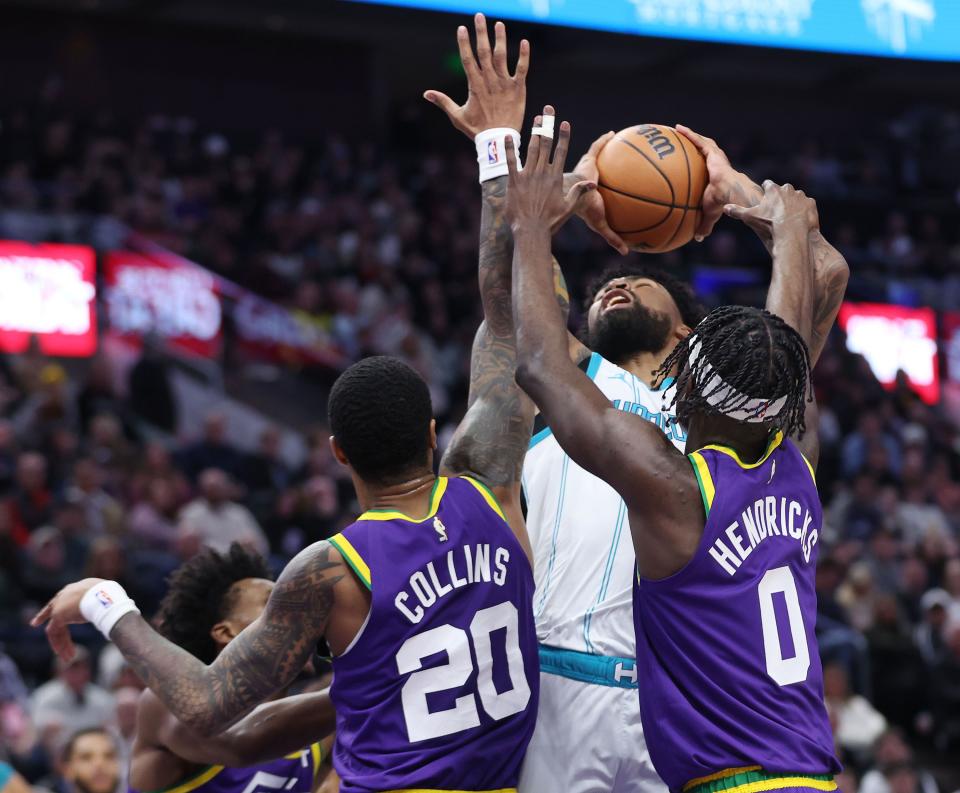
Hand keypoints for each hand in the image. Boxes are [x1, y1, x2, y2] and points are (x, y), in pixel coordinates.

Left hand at [30, 578, 104, 661]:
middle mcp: (65, 594)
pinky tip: (64, 654)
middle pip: (52, 608)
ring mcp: (60, 605)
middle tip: (34, 623)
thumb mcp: (106, 596)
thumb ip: (104, 603)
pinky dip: (59, 643)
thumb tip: (116, 611)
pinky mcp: (58, 615)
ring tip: (68, 657)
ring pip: (56, 626)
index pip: (63, 597)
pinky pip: (54, 632)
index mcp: (76, 589)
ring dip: (62, 642)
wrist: (103, 594)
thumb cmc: (110, 595)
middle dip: (42, 616)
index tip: (51, 609)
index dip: (57, 604)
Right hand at [424, 13, 528, 138]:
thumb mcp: (457, 116)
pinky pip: (522, 68)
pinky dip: (524, 55)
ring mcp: (505, 83)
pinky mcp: (518, 88)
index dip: (464, 43)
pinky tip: (524, 42)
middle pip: (484, 52)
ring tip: (499, 24)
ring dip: (500, 39)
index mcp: (474, 85)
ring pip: (502, 56)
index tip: (462, 28)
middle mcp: (489, 80)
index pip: (468, 59)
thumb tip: (426, 94)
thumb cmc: (477, 130)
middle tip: (479, 16)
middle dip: (481, 33)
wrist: (499, 140)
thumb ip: (443, 102)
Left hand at [505, 106, 595, 234]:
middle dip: (548, 126)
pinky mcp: (514, 182)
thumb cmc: (550, 221)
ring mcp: (527, 176)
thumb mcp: (568, 207)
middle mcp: (542, 173)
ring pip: (531, 149)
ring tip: (536, 119)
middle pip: (546, 144)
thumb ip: (578, 192)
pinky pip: (511, 161)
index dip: (563, 136)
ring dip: (534, 132)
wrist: (531, 231)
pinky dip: (509, 148)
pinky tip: (508, 136)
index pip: (561, 152)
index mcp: (555, 178)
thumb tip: (592, 184)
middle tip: (548, 112)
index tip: (564, 123)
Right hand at [568, 132, 627, 254]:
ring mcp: (586, 167)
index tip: (606, 184)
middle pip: (594, 168)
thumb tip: (626, 252)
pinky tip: (613, 133)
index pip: (594, 187)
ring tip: (613, 138)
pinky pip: (598, 146)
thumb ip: (613, 237)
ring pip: (595, 154)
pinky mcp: (588, 159)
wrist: (573, 197)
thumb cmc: (585, 211)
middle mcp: (585, 179)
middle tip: (613, 159)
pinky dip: (604, 139)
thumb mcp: (601, 225)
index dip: (599, 185)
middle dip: (599, 162)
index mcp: (587, 192)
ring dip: (601, 145)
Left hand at [676, 124, 740, 240]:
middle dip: (693, 146)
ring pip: (701, 143)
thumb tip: (697, 239)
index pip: (706, 168)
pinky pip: (698, 140)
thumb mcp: (709, 214)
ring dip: (691, 136)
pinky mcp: (713, 151)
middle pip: (703, 152)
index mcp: (715, 176)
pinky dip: (688, 134)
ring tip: (678, 130)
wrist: (729, 192)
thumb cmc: (721, 203)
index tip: (689, 164)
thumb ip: (703, 225)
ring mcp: (715, 156)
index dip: (698, 165)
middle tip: (681, 143)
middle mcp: (715, 163)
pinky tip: (678, 128)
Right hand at [723, 180, 818, 244]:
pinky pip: (807, 205)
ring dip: (793, 203)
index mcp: (773, 189)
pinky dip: (804, 211)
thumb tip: (725, 208)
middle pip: (783, 189)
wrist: (792, 233)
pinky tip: (799, 220)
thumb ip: (737, 211)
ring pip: (796, 197)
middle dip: (781, 197)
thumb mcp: (750, 218)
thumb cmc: (769, 224)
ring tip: (788, 216)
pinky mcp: (811, 203)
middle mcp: (788, 189)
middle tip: (776, 209)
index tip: (764, 198)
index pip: (768, 184)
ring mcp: (801, 196)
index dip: (765, 191)